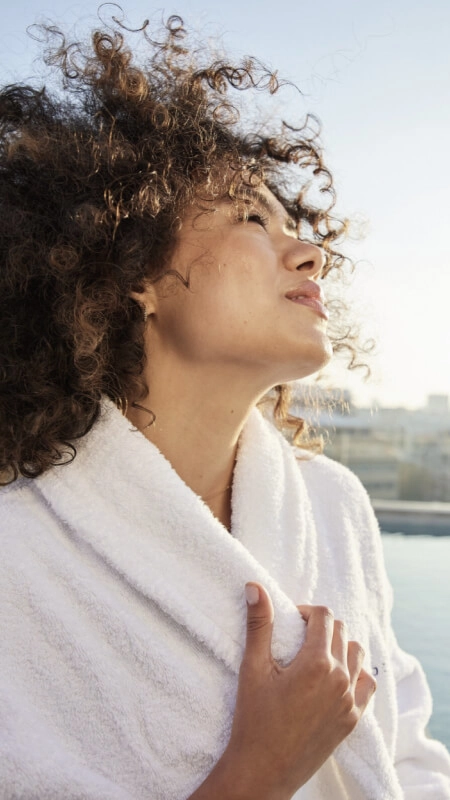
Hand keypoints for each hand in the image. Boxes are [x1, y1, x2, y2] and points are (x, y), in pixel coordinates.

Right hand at [192, 582, 375, 799]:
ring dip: (339, 647)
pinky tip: (335, 677)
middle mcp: (340, 679)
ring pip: (356, 655)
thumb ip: (258, 624)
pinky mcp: (353, 719)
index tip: (291, 622)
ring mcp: (350, 701)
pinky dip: (355, 674)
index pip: (324, 616)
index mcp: (317, 663)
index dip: (307, 612)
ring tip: (315, 656)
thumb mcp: (252, 668)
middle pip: (341, 632)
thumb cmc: (254, 719)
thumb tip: (255, 587)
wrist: (263, 770)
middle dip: (321, 628)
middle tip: (298, 638)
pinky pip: (366, 684)